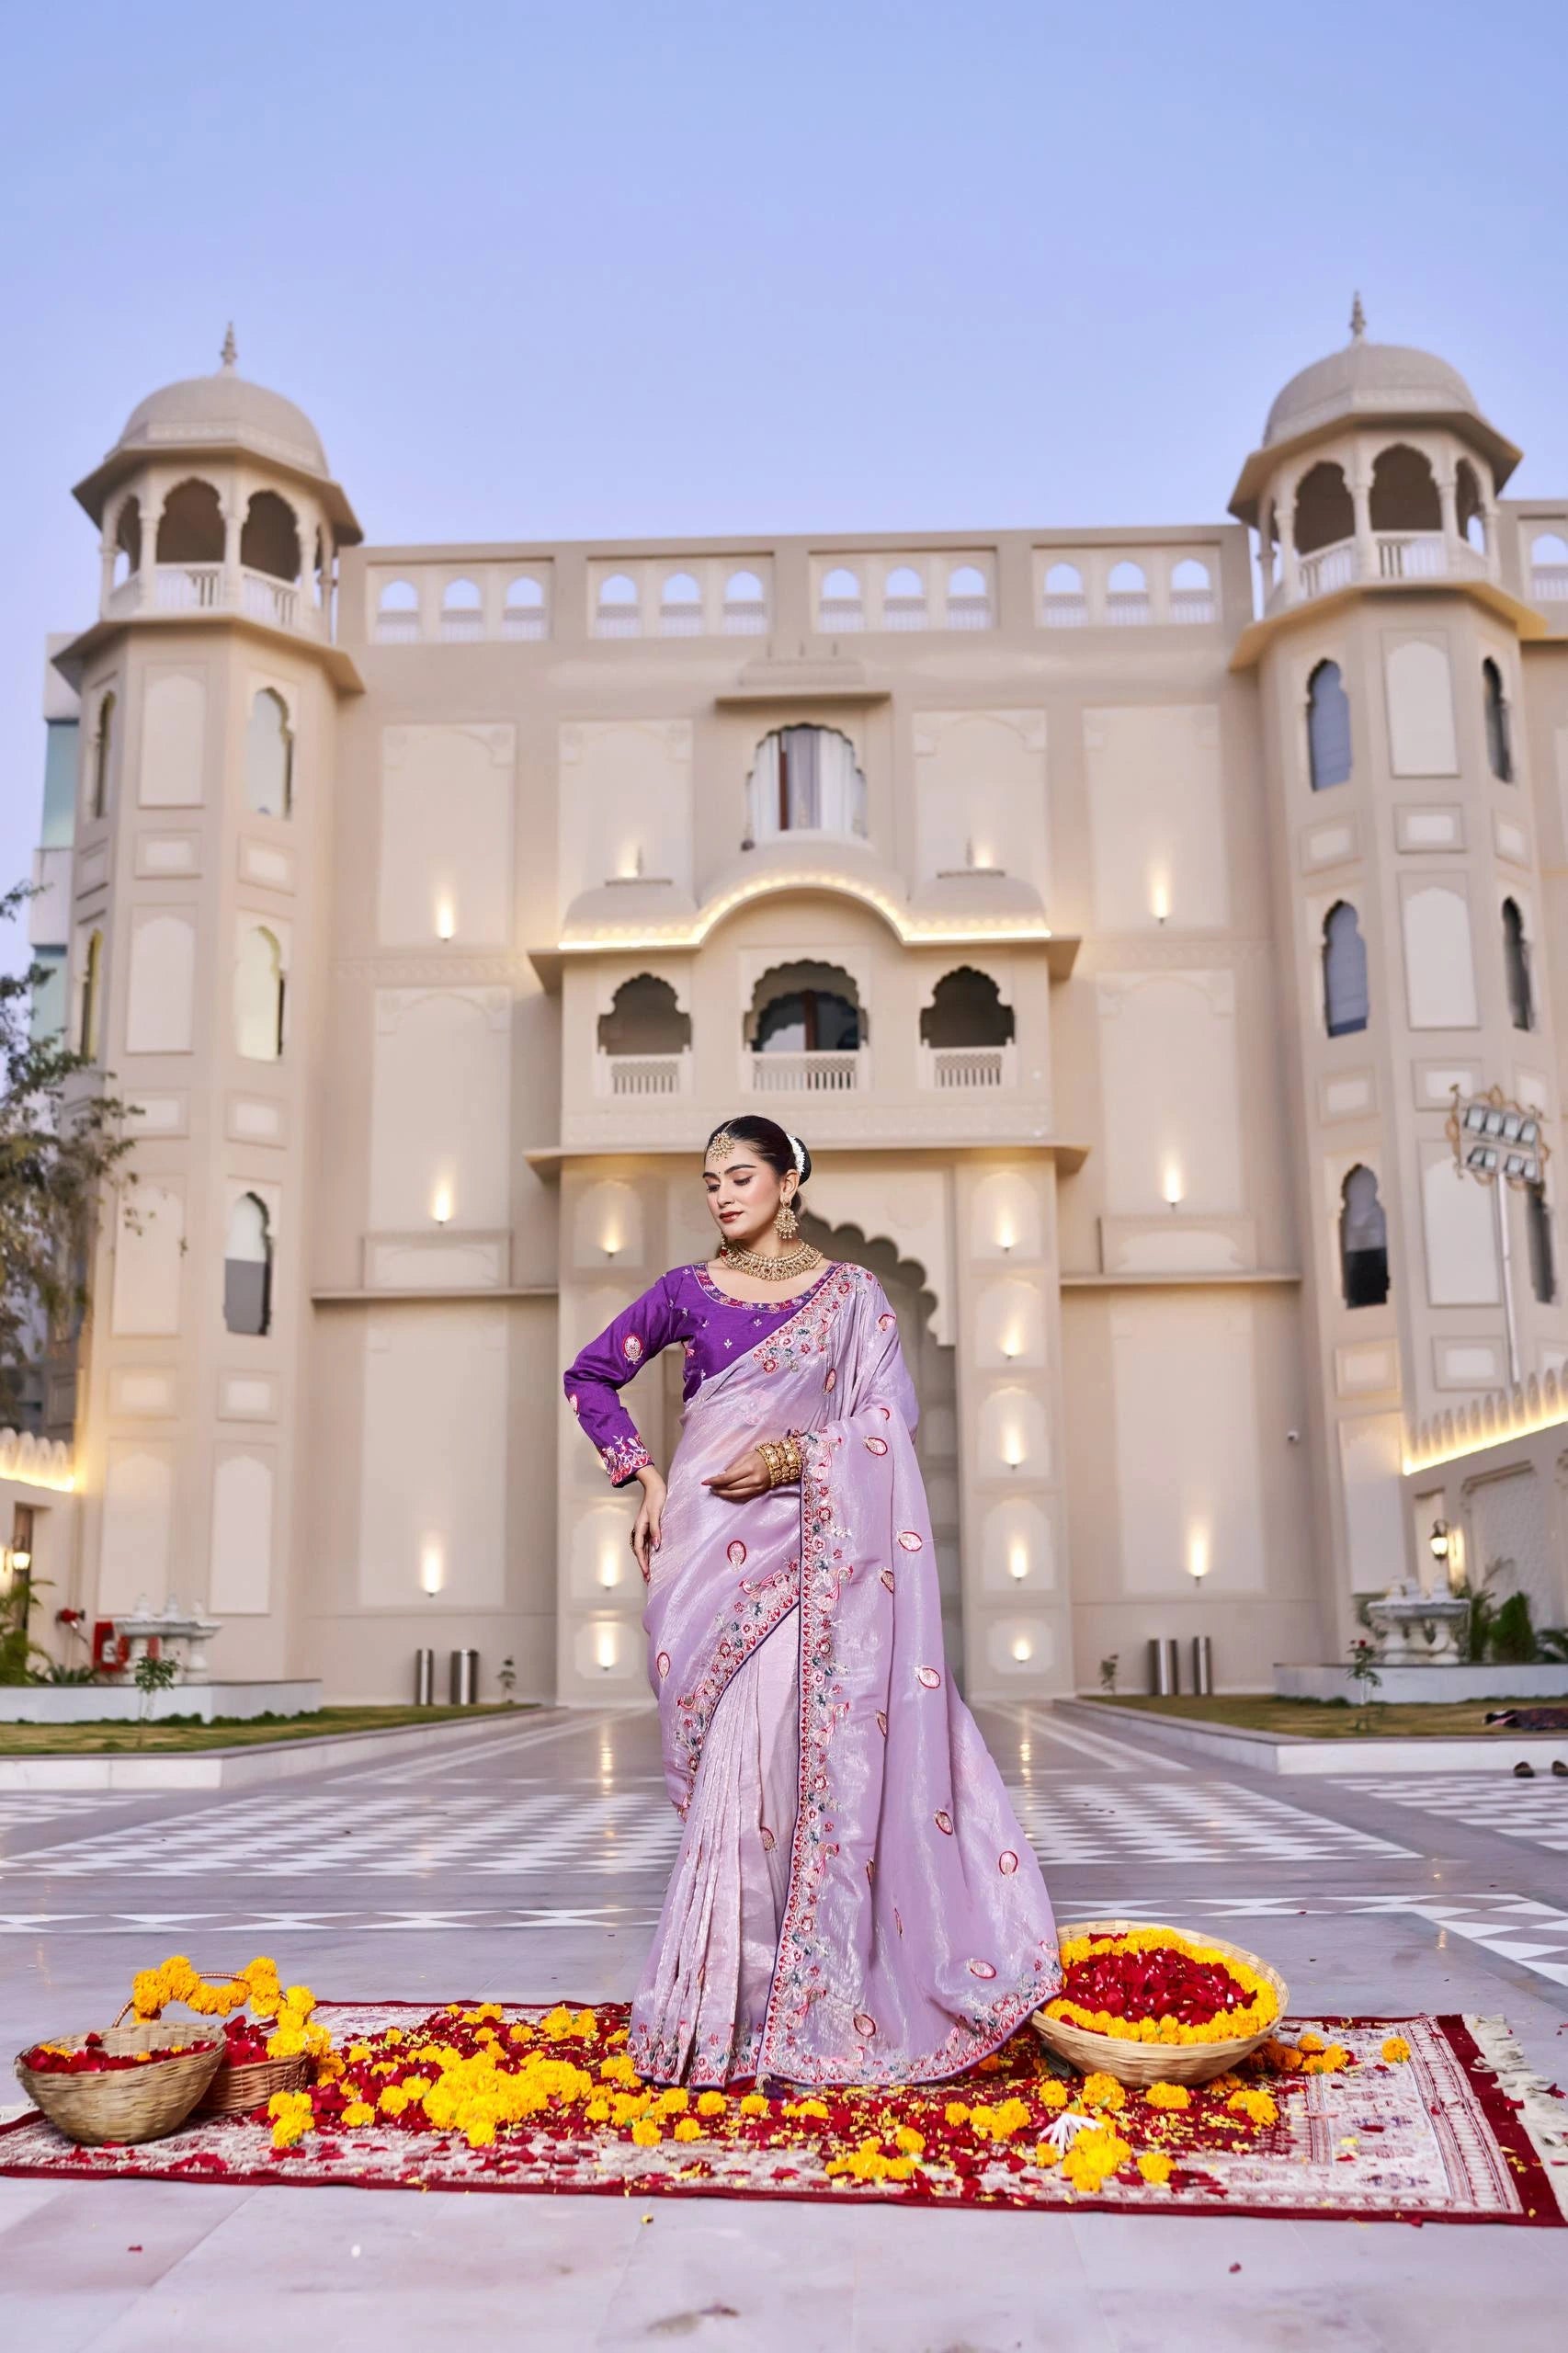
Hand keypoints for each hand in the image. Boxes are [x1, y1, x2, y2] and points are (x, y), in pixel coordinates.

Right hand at [631, 1466, 666, 1580]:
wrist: (656, 1485)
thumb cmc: (656, 1497)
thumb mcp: (656, 1513)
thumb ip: (656, 1529)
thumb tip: (656, 1546)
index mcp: (640, 1526)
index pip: (639, 1548)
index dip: (642, 1561)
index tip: (646, 1572)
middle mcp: (640, 1529)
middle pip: (639, 1551)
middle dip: (643, 1565)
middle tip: (647, 1579)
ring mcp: (644, 1528)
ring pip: (642, 1548)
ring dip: (645, 1560)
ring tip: (649, 1572)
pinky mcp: (650, 1526)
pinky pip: (647, 1542)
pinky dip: (648, 1552)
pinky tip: (653, 1557)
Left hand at [703, 1442, 789, 1502]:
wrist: (780, 1462)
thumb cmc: (761, 1456)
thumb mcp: (746, 1456)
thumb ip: (734, 1466)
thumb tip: (722, 1475)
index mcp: (748, 1469)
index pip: (727, 1478)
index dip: (715, 1481)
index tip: (705, 1482)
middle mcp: (752, 1480)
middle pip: (730, 1487)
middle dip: (718, 1487)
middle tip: (709, 1486)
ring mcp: (756, 1488)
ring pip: (736, 1494)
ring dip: (723, 1494)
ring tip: (716, 1491)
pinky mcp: (759, 1492)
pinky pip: (743, 1497)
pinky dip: (733, 1496)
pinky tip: (726, 1494)